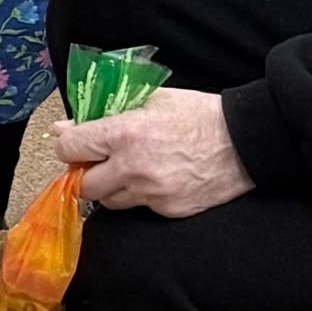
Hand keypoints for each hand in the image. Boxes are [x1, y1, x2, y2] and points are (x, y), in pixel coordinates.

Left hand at [55, 88, 252, 217]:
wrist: (244, 142)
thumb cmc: (197, 113)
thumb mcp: (150, 98)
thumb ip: (106, 112)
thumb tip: (69, 126)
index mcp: (124, 134)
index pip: (70, 148)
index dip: (67, 144)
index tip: (73, 142)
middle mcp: (133, 169)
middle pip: (84, 185)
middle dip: (84, 172)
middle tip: (94, 160)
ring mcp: (152, 195)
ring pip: (109, 202)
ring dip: (109, 187)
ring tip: (124, 169)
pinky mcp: (169, 211)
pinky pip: (139, 208)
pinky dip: (137, 196)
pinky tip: (151, 179)